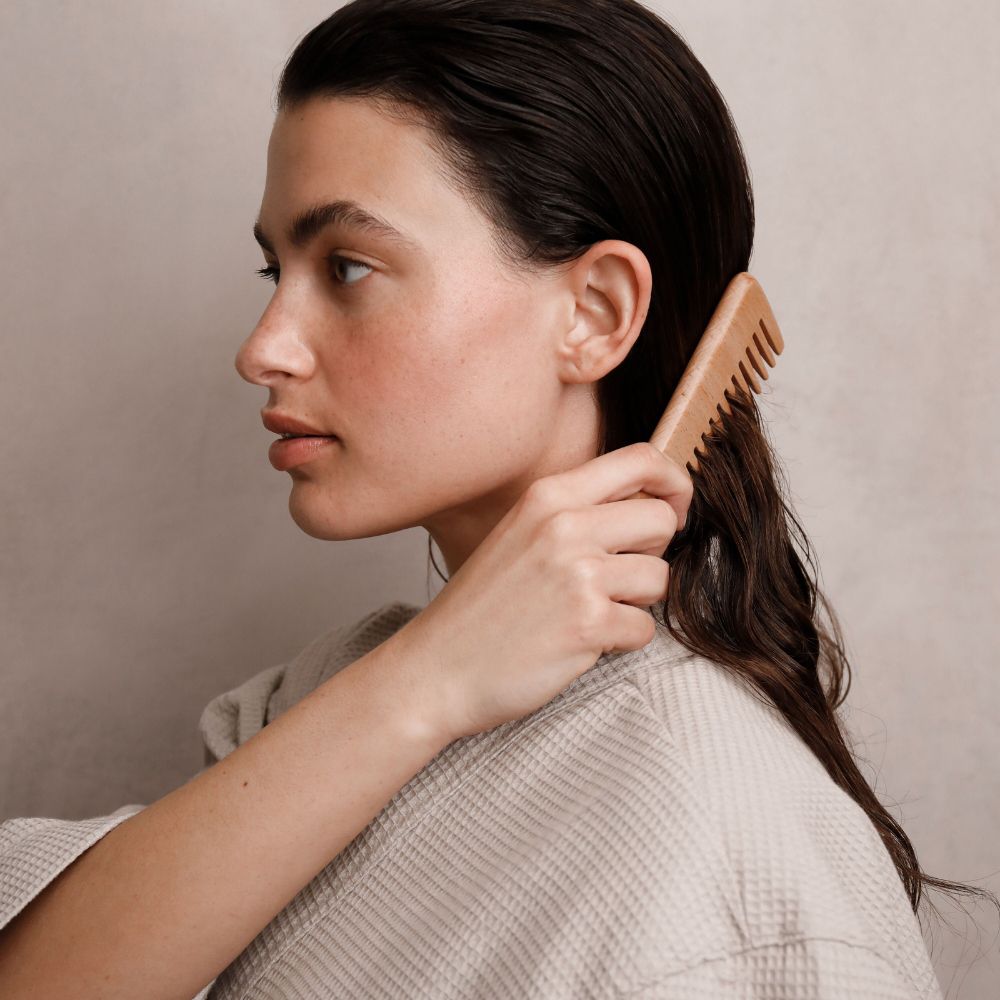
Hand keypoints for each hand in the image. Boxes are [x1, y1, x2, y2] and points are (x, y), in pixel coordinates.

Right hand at [396, 442, 692, 740]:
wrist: (436, 669)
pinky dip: (620, 643)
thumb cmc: (481, 608)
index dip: (672, 484)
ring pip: (659, 577)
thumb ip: (577, 511)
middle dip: (652, 553)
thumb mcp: (521, 534)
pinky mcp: (587, 623)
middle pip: (661, 518)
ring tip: (590, 612)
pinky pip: (644, 629)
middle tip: (617, 577)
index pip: (641, 459)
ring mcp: (577, 574)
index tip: (671, 512)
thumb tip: (653, 500)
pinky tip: (579, 643)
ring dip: (636, 603)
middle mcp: (564, 525)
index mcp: (548, 496)